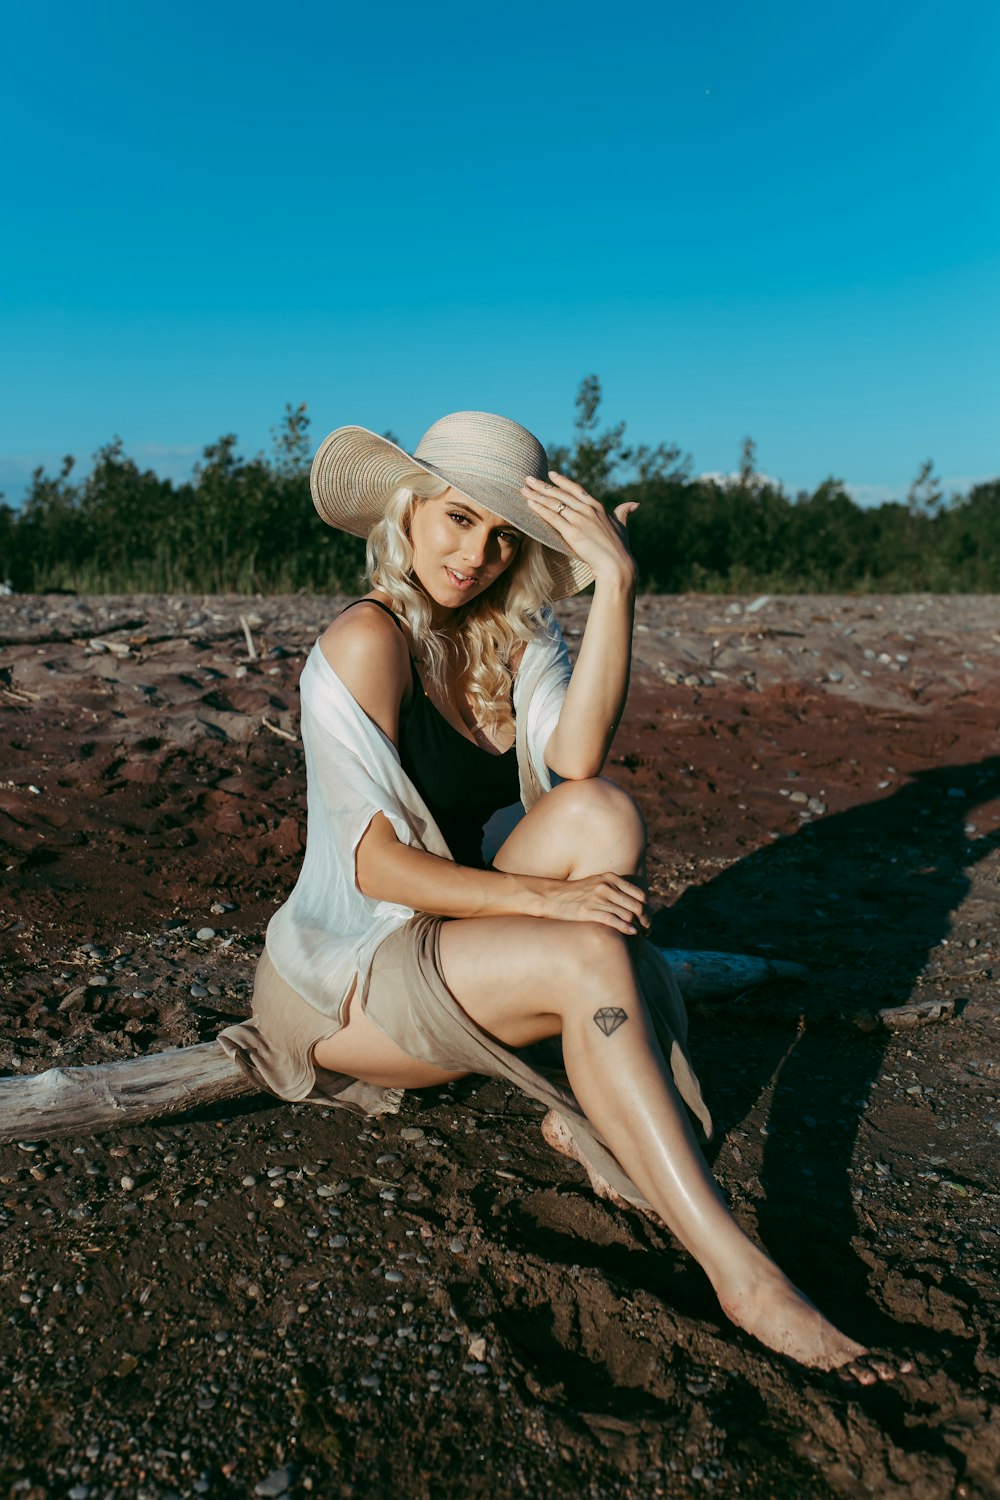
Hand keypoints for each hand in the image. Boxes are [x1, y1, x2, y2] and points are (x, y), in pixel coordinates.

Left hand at [521, 471, 637, 585]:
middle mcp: (588, 510)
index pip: (576, 489)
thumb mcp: (623, 525)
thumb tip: (635, 504)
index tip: (550, 474)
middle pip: (561, 494)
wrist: (617, 565)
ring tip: (523, 489)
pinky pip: (553, 518)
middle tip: (528, 478)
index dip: (562, 481)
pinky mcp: (572, 532)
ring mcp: (580, 520)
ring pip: (554, 504)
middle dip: (542, 485)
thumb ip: (624, 512)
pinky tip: (530, 504)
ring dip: (537, 496)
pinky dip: (540, 509)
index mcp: (598, 507)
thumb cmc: (620, 548)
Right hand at [536, 872, 649, 935]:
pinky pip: (614, 920)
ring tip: (640, 935)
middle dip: (645, 920)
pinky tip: (632, 933)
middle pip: (636, 905)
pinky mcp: (589, 911)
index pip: (639, 895)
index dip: (647, 909)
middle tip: (648, 930)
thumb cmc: (575, 893)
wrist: (550, 897)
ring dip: (637, 926)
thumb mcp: (596, 883)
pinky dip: (626, 927)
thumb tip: (631, 901)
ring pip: (627, 914)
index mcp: (610, 878)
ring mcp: (597, 899)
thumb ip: (613, 888)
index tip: (647, 919)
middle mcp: (606, 887)